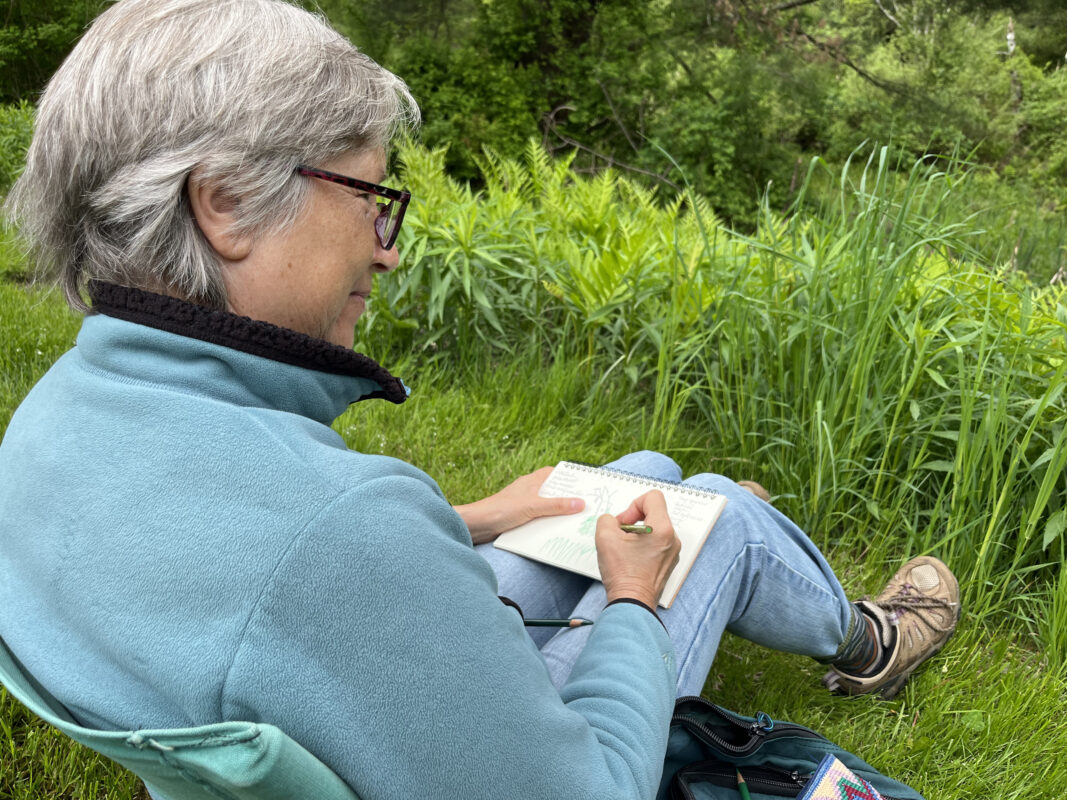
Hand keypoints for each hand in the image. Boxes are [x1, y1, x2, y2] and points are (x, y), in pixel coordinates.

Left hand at [453, 467, 584, 544]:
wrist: (477, 525)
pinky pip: (537, 520)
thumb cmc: (501, 510)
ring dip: (556, 514)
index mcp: (531, 481)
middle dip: (566, 499)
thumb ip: (556, 505)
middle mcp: (528, 491)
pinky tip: (556, 533)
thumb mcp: (533, 507)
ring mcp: (523, 505)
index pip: (554, 474)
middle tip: (585, 507)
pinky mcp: (518, 519)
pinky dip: (546, 524)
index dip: (568, 478)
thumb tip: (580, 503)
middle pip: (552, 492)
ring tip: (575, 522)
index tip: (584, 485)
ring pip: (545, 507)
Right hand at [595, 490, 680, 608]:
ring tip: (624, 549)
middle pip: (654, 513)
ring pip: (655, 529)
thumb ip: (607, 519)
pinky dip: (643, 546)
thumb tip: (614, 522)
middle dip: (633, 520)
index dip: (634, 504)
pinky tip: (631, 559)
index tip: (624, 522)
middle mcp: (673, 539)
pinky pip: (657, 544)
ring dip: (637, 533)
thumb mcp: (604, 537)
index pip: (653, 497)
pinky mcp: (668, 563)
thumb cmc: (622, 573)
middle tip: (620, 535)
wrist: (631, 603)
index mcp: (662, 529)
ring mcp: (672, 552)